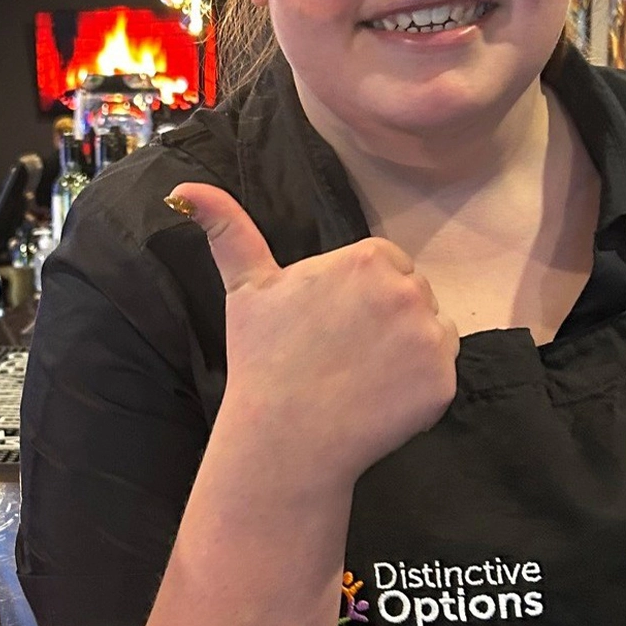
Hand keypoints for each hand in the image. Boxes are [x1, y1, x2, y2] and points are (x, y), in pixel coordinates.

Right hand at [171, 183, 458, 483]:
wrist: (285, 437)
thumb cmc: (263, 359)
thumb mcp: (245, 286)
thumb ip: (227, 228)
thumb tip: (181, 188)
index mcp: (367, 259)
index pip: (385, 264)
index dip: (360, 294)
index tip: (331, 324)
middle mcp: (407, 290)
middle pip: (412, 293)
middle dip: (386, 318)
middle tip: (343, 353)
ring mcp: (430, 338)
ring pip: (432, 331)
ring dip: (408, 350)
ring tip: (361, 376)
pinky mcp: (444, 382)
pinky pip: (441, 374)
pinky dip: (418, 388)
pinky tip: (379, 401)